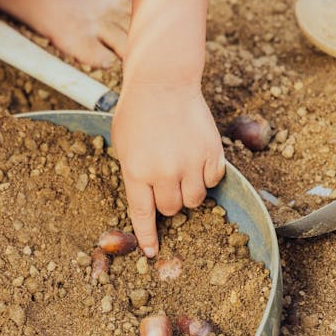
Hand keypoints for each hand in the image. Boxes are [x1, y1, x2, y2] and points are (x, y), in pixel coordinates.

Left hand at [112, 82, 224, 255]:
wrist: (163, 83)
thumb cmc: (137, 113)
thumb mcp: (123, 146)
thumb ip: (134, 174)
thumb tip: (148, 203)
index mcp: (137, 172)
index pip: (143, 214)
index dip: (147, 236)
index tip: (151, 252)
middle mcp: (164, 172)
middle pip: (171, 209)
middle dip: (168, 202)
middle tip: (166, 182)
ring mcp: (190, 163)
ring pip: (194, 199)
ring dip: (188, 192)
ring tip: (182, 171)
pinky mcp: (211, 153)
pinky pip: (212, 180)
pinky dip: (207, 175)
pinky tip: (197, 157)